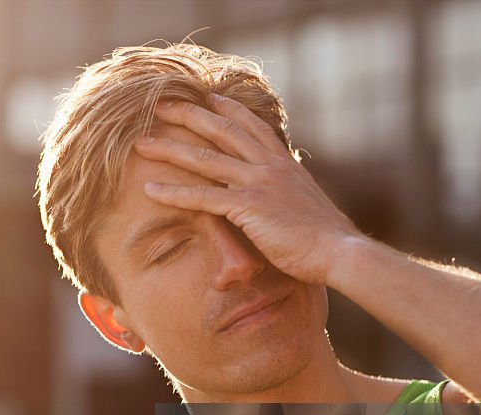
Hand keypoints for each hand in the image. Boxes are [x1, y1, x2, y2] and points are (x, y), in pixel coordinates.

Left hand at [134, 94, 368, 285]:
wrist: (340, 251)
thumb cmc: (325, 237)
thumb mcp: (306, 204)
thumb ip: (289, 192)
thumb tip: (284, 194)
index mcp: (284, 163)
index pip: (252, 125)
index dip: (227, 109)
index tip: (207, 97)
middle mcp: (269, 166)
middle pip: (222, 131)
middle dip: (188, 116)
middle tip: (160, 106)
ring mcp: (258, 183)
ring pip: (205, 158)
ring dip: (169, 149)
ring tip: (140, 144)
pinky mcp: (248, 207)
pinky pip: (202, 196)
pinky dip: (173, 192)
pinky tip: (149, 189)